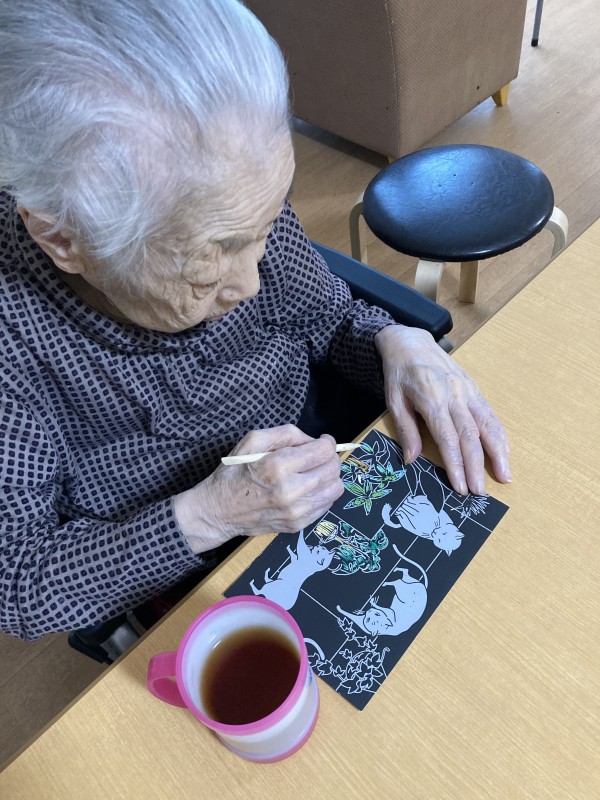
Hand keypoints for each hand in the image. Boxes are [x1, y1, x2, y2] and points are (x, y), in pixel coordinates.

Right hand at [174, 425, 344, 552]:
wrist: (219, 511)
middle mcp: (290, 491)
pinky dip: (321, 494)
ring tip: (313, 472)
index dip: (326, 442)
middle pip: (333, 470)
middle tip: (316, 456)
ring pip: (335, 489)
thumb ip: (287, 434)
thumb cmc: (234, 472)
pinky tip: (306, 488)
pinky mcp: (297, 525)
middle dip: (329, 458)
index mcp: (277, 466)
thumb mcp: (253, 440)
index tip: (321, 441)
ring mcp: (295, 512)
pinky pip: (326, 506)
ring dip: (328, 477)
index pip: (323, 451)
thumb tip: (314, 440)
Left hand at [374, 325, 510, 494]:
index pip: (448, 437)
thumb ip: (405, 429)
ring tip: (505, 476)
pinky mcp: (474, 389)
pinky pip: (490, 414)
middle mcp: (455, 396)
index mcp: (432, 399)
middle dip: (477, 466)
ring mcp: (468, 392)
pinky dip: (500, 435)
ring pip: (487, 425)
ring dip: (498, 452)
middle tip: (480, 492)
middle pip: (470, 436)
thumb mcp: (393, 400)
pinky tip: (505, 452)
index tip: (460, 486)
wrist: (411, 342)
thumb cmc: (399, 373)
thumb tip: (411, 459)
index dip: (456, 464)